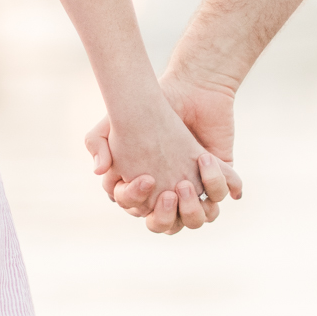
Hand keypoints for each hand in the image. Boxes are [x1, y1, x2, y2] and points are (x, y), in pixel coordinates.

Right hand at [85, 70, 240, 232]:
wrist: (189, 89)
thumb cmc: (149, 108)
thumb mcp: (111, 123)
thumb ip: (96, 143)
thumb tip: (99, 171)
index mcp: (143, 189)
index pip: (138, 210)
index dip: (137, 202)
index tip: (145, 179)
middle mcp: (169, 194)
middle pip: (165, 225)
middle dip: (165, 216)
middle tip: (169, 192)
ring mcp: (195, 188)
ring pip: (195, 219)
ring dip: (191, 209)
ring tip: (186, 184)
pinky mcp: (218, 178)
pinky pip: (220, 195)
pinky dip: (216, 184)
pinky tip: (205, 161)